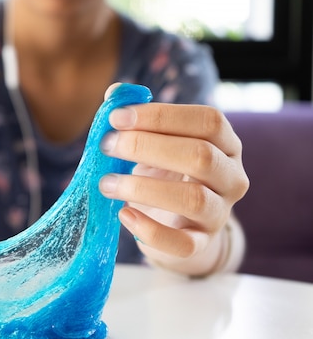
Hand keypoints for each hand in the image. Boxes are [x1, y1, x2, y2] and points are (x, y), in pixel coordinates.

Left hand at [98, 85, 249, 275]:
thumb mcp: (155, 144)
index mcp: (226, 144)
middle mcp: (231, 177)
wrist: (178, 224)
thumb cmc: (164, 174)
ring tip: (107, 183)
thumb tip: (113, 94)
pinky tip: (123, 214)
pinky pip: (182, 243)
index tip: (117, 118)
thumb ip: (136, 119)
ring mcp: (219, 214)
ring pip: (193, 198)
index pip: (208, 120)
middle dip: (146, 147)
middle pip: (200, 155)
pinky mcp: (200, 244)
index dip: (161, 116)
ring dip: (143, 188)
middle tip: (107, 146)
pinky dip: (149, 230)